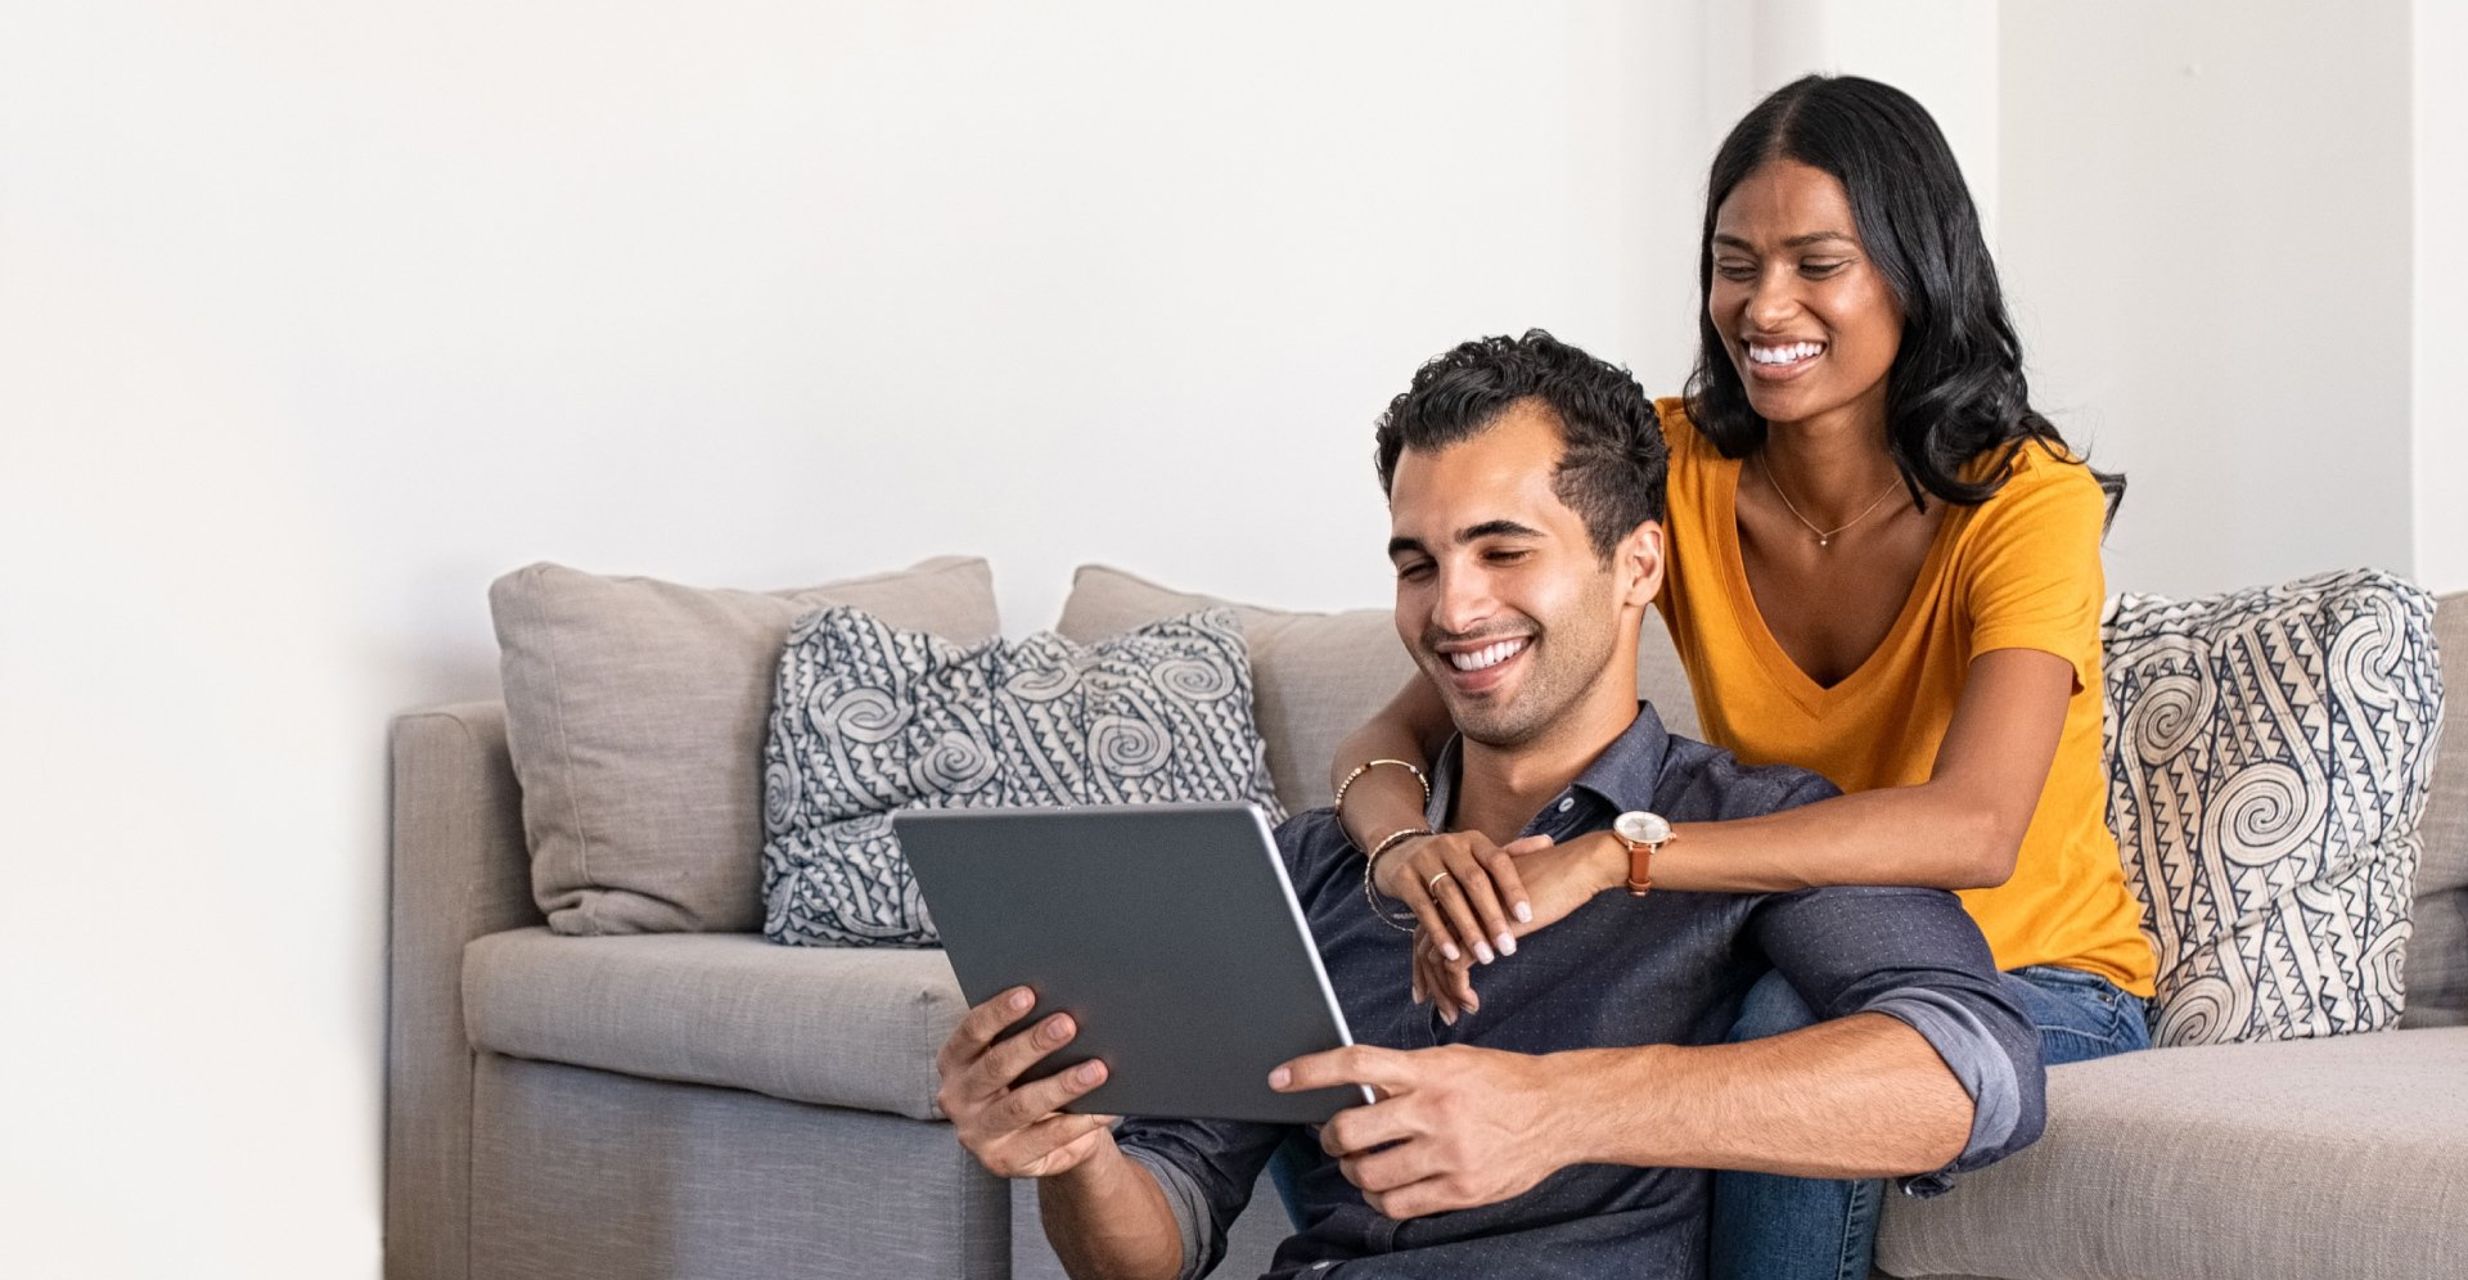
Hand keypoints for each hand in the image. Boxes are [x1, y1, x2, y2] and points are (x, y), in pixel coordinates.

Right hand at [934, 986, 1119, 1179]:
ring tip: (1097, 1068)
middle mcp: (956, 1098)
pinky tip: (1105, 1107)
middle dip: (1034, 1043)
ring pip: (1021, 1105)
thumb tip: (1064, 1011)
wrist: (1039, 1136)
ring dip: (1062, 1085)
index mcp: (954, 1061)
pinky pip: (1046, 1139)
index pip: (971, 1031)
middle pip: (996, 1066)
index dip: (998, 1012)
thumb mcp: (1020, 1057)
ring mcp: (977, 1134)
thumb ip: (1026, 1035)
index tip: (1029, 993)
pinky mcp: (1002, 1161)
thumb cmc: (1030, 1078)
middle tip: (1068, 1024)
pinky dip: (1080, 1121)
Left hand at [1268, 1044, 1579, 1219]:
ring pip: (1368, 1173)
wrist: (1558, 1111)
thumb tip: (1356, 1092)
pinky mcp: (1461, 1190)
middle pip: (1350, 1130)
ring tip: (1363, 1164)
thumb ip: (1405, 1076)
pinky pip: (1397, 1205)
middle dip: (1330, 1138)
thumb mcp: (1451, 1061)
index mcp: (1429, 1070)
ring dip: (1354, 1172)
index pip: (1356, 1065)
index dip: (1310, 1071)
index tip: (1280, 1078)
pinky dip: (1380, 1199)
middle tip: (1334, 1138)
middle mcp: (1434, 1110)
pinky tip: (1387, 1187)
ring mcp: (1448, 1153)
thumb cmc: (1500, 1081)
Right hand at [1377, 830, 1550, 972]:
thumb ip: (1512, 852)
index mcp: (1474, 841)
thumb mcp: (1478, 853)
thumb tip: (1549, 841)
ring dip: (1468, 929)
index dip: (1513, 888)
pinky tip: (1453, 955)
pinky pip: (1422, 908)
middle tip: (1509, 948)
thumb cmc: (1452, 861)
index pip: (1498, 861)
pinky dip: (1438, 933)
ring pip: (1448, 896)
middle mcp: (1449, 845)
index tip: (1528, 918)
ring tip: (1486, 957)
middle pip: (1474, 881)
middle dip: (1492, 916)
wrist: (1399, 850)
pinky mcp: (1403, 877)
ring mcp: (1424, 859)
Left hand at [1412, 832, 1629, 1021]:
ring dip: (1444, 992)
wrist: (1572, 868)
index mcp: (1461, 890)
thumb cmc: (1552, 882)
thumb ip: (1498, 915)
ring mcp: (1464, 914)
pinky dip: (1459, 989)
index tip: (1428, 990)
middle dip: (1428, 982)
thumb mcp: (1515, 899)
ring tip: (1456, 1014)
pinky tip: (1473, 1004)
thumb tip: (1495, 942)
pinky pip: (1455, 965)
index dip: (1424, 963)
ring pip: (1435, 959)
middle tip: (1442, 1011)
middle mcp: (1455, 901)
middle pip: (1423, 946)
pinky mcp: (1480, 928)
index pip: (1427, 929)